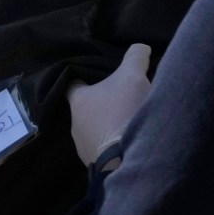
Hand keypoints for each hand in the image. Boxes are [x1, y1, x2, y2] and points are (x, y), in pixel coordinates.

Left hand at [67, 45, 151, 164]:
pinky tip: (130, 143)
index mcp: (78, 101)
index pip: (73, 85)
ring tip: (129, 124)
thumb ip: (135, 58)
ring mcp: (84, 148)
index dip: (83, 79)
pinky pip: (104, 151)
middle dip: (102, 106)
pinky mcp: (96, 166)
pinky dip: (115, 146)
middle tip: (121, 100)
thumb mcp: (133, 77)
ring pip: (95, 132)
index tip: (94, 76)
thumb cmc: (124, 111)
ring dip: (109, 128)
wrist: (129, 159)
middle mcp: (75, 125)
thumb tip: (140, 47)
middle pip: (87, 110)